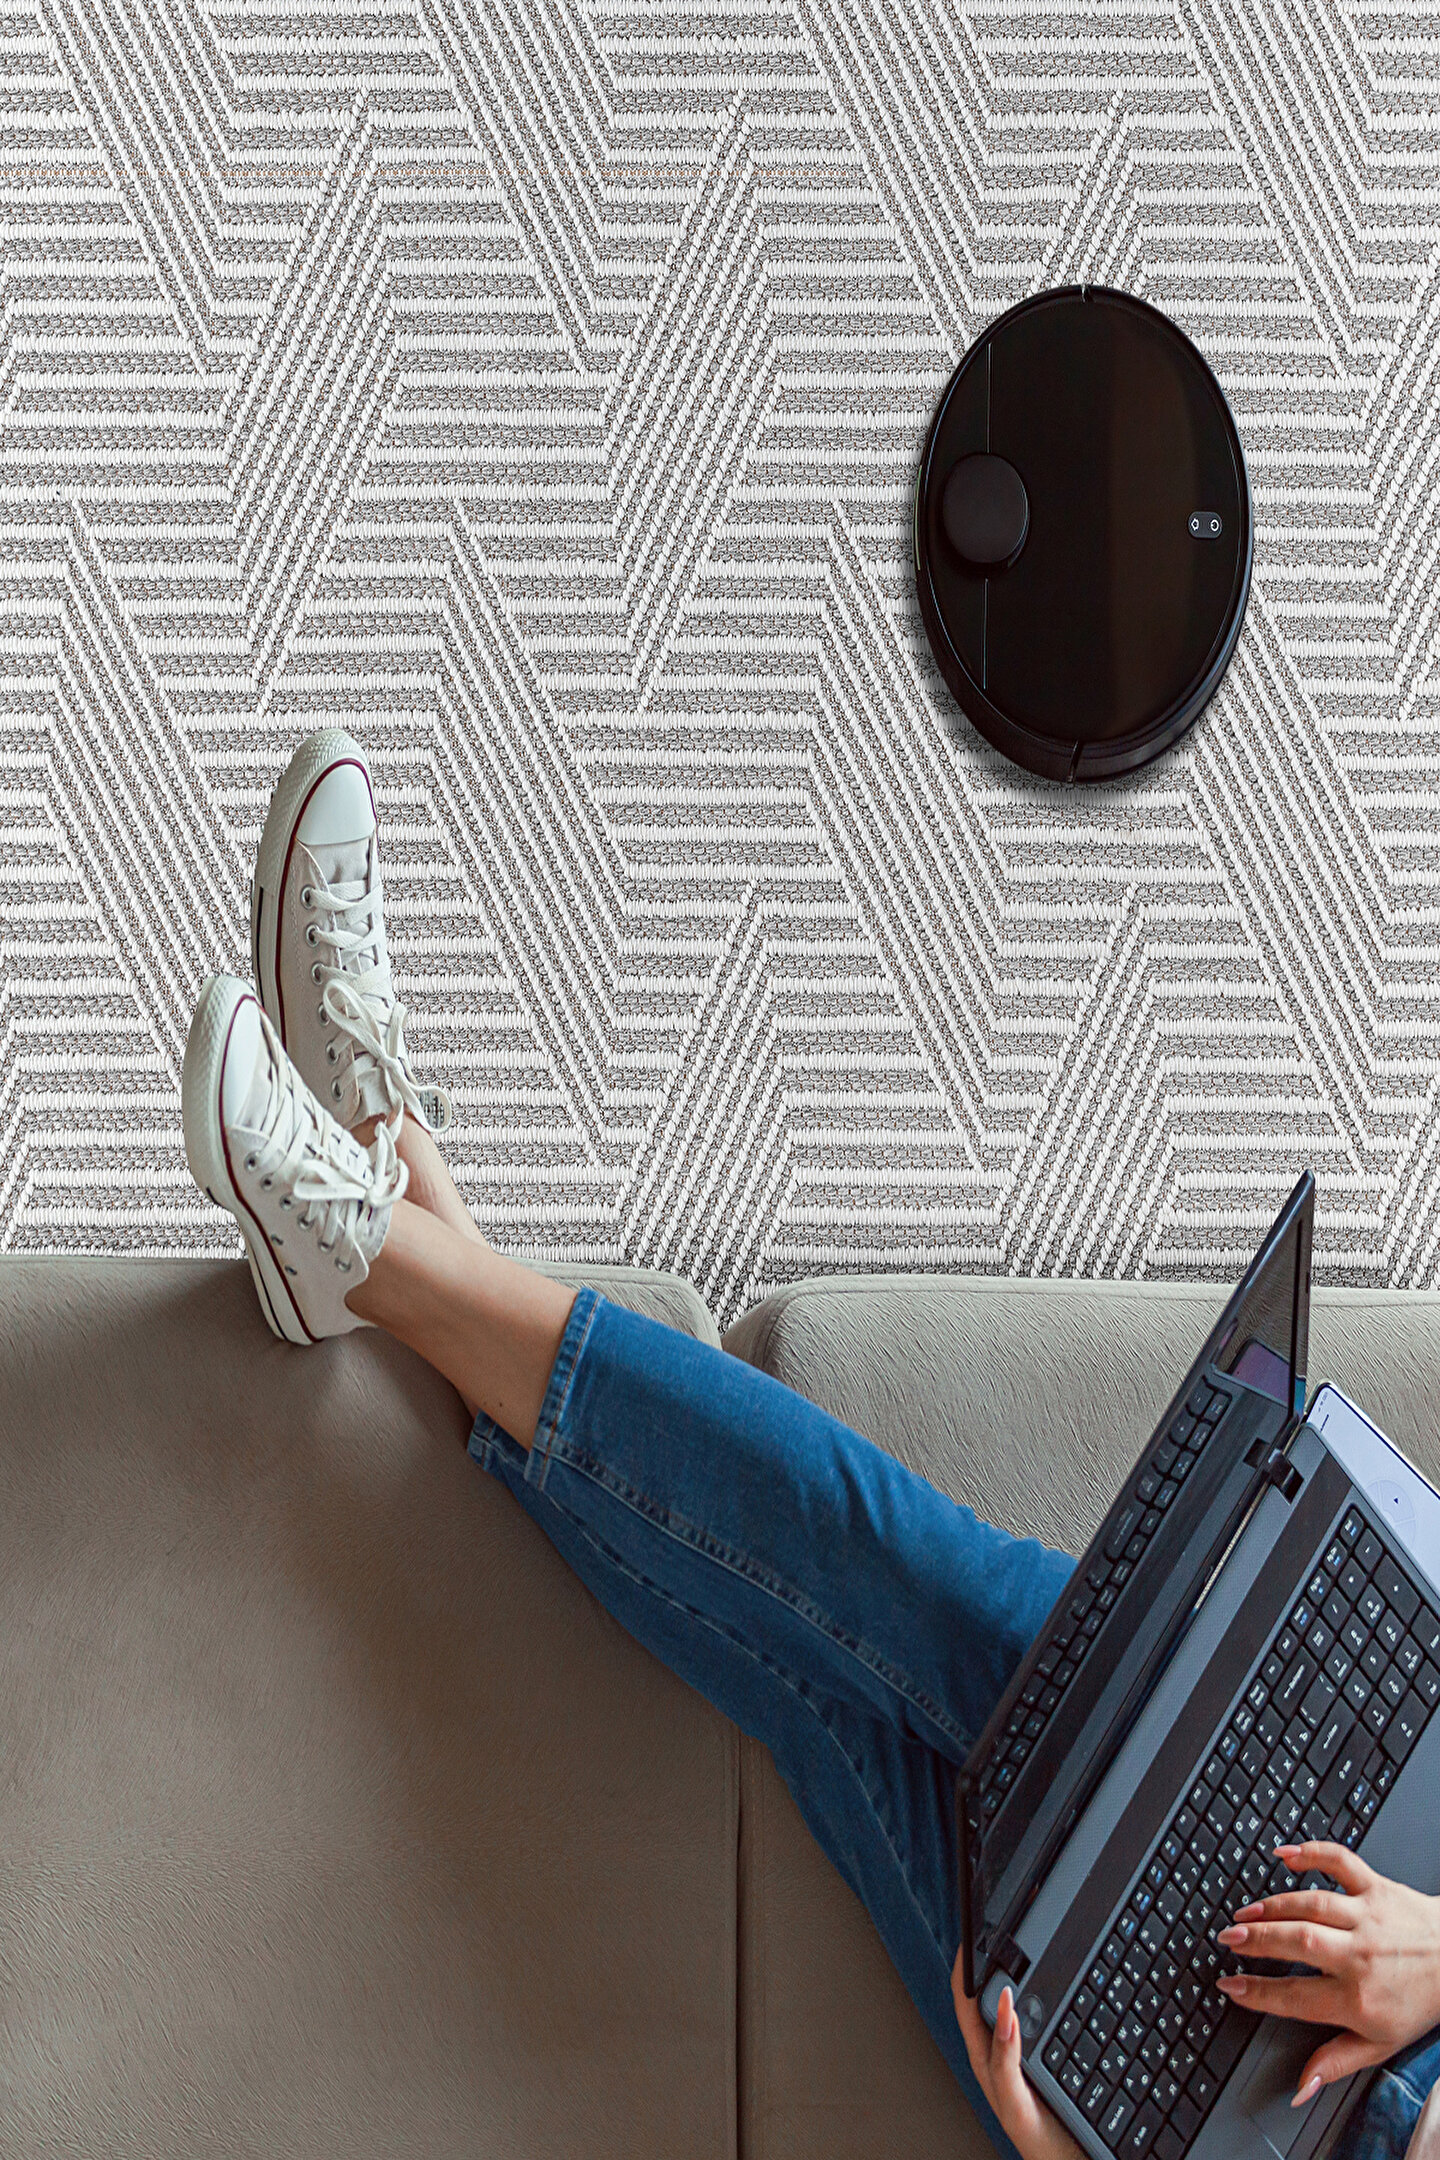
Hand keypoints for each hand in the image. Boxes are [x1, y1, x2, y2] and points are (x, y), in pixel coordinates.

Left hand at [952, 1949, 1082, 2159]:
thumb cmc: (1041, 2145)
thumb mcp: (1015, 2101)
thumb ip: (1005, 2059)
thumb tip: (1005, 2006)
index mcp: (985, 2057)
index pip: (965, 2000)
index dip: (965, 1966)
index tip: (972, 1937)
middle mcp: (1001, 2052)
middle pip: (989, 1996)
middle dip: (991, 1961)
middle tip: (999, 1929)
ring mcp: (1022, 2057)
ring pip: (1016, 2005)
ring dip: (1016, 1976)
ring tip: (1021, 1946)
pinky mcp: (1045, 2062)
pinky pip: (1039, 2019)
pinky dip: (1042, 1997)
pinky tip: (1050, 1987)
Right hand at [1216, 1841, 1439, 2104]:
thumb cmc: (1418, 2003)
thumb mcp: (1380, 2044)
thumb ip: (1336, 2062)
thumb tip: (1300, 2087)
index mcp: (1358, 1998)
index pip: (1295, 1997)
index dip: (1256, 1993)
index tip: (1229, 1986)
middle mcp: (1360, 1955)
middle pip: (1297, 1941)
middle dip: (1255, 1940)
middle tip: (1227, 1939)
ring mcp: (1367, 1917)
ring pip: (1310, 1904)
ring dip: (1272, 1906)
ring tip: (1244, 1912)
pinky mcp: (1376, 1887)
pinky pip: (1339, 1862)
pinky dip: (1310, 1853)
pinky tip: (1282, 1855)